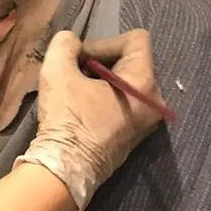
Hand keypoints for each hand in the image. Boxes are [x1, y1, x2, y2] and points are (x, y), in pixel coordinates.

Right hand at [27, 30, 164, 210]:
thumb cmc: (67, 119)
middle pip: (132, 60)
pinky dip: (105, 97)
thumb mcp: (57, 70)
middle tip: (76, 72)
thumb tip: (72, 42)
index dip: (104, 42)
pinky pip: (125, 101)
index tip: (81, 61)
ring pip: (127, 81)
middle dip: (101, 61)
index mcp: (144, 83)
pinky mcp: (135, 133)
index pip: (135, 40)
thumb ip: (65, 44)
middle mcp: (154, 100)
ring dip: (101, 79)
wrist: (65, 169)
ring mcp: (147, 120)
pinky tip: (83, 107)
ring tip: (77, 90)